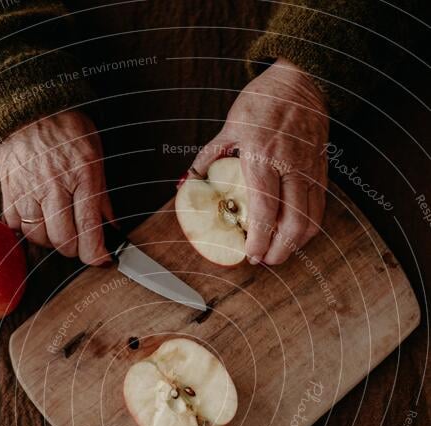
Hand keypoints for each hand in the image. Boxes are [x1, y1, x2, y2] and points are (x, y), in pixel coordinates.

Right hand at [0, 111, 113, 262]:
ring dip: (50, 241)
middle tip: (79, 242)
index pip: (88, 229)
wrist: (32, 105)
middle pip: (62, 240)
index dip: (96, 254)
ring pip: (38, 236)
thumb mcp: (96, 157)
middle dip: (74, 249)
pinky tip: (37, 219)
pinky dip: (26, 229)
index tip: (101, 259)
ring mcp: (28, 188)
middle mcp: (54, 185)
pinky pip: (15, 224)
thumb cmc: (69, 129)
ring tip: (58, 228)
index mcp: (82, 176)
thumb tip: (112, 228)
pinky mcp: (8, 188)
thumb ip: (103, 196)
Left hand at [191, 58, 328, 264]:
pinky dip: (308, 227)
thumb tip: (190, 182)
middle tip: (264, 260)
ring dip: (296, 244)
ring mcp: (310, 169)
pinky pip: (320, 207)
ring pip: (312, 220)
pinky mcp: (322, 170)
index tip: (251, 255)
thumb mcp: (230, 126)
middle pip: (294, 224)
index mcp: (263, 156)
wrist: (300, 79)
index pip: (266, 210)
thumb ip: (210, 157)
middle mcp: (291, 165)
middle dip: (280, 251)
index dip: (260, 240)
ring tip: (279, 251)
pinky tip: (294, 234)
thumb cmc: (262, 101)